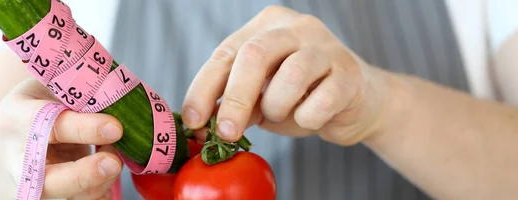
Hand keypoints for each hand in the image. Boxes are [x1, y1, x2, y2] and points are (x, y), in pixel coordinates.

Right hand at [0, 78, 123, 199]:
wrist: (19, 131)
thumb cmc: (43, 101)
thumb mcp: (53, 86)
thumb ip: (80, 96)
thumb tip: (122, 105)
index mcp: (15, 116)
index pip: (48, 126)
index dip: (84, 129)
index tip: (116, 128)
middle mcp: (17, 155)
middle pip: (46, 179)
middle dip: (84, 175)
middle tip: (114, 163)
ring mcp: (30, 180)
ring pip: (64, 194)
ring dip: (99, 181)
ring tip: (115, 157)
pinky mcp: (46, 192)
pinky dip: (98, 194)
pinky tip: (108, 182)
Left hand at [182, 6, 391, 145]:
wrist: (359, 103)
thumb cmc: (302, 97)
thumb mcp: (261, 98)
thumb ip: (234, 103)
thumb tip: (202, 125)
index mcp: (266, 26)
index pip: (226, 53)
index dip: (204, 88)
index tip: (194, 120)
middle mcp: (296, 27)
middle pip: (255, 55)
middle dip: (235, 98)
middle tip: (227, 133)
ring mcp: (326, 46)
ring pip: (290, 75)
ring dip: (278, 107)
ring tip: (282, 114)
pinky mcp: (350, 73)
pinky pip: (321, 100)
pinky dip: (308, 118)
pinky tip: (310, 117)